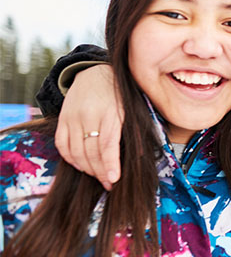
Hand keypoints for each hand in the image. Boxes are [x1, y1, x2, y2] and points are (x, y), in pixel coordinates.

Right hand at [54, 65, 122, 189]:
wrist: (94, 72)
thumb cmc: (120, 94)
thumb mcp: (132, 108)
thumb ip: (134, 129)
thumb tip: (142, 156)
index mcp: (111, 112)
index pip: (108, 144)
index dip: (110, 164)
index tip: (114, 180)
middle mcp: (89, 115)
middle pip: (91, 152)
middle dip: (101, 172)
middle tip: (110, 184)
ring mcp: (72, 117)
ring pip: (76, 152)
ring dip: (88, 169)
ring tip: (99, 176)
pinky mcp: (61, 119)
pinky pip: (62, 146)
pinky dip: (71, 160)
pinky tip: (82, 166)